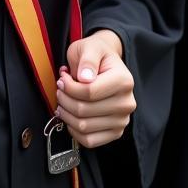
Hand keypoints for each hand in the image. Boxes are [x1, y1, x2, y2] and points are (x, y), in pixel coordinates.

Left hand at [56, 31, 134, 147]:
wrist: (107, 63)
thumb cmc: (97, 54)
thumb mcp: (90, 46)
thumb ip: (87, 59)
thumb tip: (84, 78)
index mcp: (123, 81)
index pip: (89, 92)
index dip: (69, 87)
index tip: (62, 78)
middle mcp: (127, 103)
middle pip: (84, 111)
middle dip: (65, 99)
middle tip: (60, 88)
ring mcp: (122, 120)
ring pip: (84, 127)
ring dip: (66, 114)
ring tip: (63, 100)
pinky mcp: (115, 132)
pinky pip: (89, 140)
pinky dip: (74, 130)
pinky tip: (70, 115)